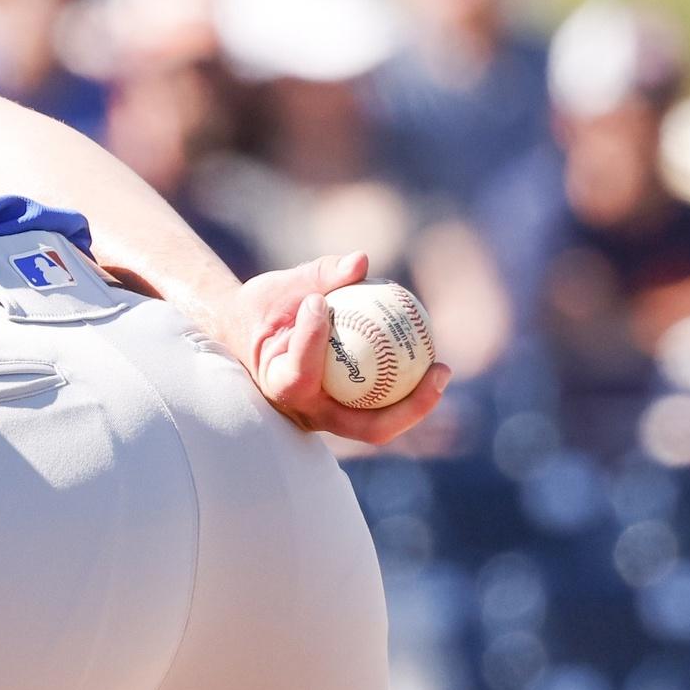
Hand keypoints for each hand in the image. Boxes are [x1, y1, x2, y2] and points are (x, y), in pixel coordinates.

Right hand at [227, 251, 450, 444]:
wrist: (246, 337)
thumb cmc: (261, 308)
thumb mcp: (280, 286)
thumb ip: (319, 275)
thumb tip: (361, 261)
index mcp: (278, 383)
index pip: (301, 372)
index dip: (313, 340)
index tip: (320, 302)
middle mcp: (306, 412)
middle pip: (364, 427)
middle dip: (409, 407)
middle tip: (437, 370)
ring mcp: (327, 419)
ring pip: (379, 425)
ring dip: (417, 402)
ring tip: (442, 368)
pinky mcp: (342, 413)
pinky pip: (380, 406)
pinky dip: (405, 387)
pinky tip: (429, 358)